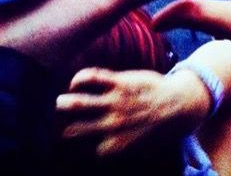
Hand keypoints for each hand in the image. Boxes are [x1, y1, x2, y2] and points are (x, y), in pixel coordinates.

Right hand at [56, 67, 208, 154]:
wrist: (179, 103)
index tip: (63, 145)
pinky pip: (93, 77)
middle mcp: (113, 125)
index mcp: (117, 144)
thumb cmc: (157, 124)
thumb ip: (116, 146)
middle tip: (51, 126)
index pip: (86, 151)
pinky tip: (76, 81)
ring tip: (58, 103)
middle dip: (61, 129)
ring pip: (80, 102)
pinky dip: (80, 78)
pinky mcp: (121, 82)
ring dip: (65, 103)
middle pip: (76, 129)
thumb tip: (96, 152)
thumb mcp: (138, 144)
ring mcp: (116, 102)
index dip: (73, 150)